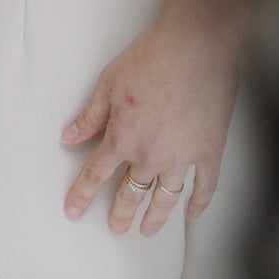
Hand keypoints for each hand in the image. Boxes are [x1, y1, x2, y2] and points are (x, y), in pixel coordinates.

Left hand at [61, 17, 239, 235]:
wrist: (194, 47)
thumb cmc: (150, 57)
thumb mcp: (108, 83)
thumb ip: (90, 115)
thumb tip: (70, 137)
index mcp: (122, 138)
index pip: (96, 173)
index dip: (82, 194)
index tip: (73, 211)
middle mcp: (151, 155)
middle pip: (132, 191)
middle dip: (121, 211)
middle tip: (116, 228)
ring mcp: (182, 157)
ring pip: (166, 196)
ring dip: (156, 216)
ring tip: (148, 230)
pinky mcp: (209, 150)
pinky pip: (204, 186)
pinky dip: (198, 202)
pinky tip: (192, 214)